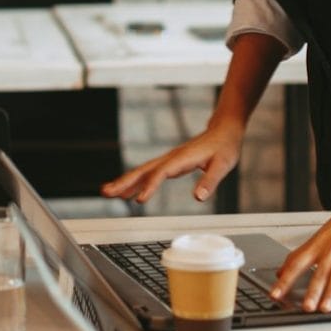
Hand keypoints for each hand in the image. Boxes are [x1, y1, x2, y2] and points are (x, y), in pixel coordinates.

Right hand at [101, 114, 245, 204]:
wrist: (224, 130)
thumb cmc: (225, 147)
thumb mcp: (223, 165)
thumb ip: (210, 181)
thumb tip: (198, 197)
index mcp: (182, 158)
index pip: (162, 173)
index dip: (150, 186)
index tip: (139, 200)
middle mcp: (171, 158)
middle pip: (143, 170)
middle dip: (124, 181)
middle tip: (106, 192)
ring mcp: (169, 160)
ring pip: (143, 171)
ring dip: (125, 182)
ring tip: (108, 192)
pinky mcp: (170, 164)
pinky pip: (149, 173)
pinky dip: (137, 183)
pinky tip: (129, 193)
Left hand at [271, 171, 330, 311]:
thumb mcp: (320, 236)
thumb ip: (302, 255)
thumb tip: (281, 271)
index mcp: (317, 244)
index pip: (296, 262)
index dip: (284, 279)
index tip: (274, 294)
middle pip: (319, 271)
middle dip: (311, 291)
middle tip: (305, 307)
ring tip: (325, 308)